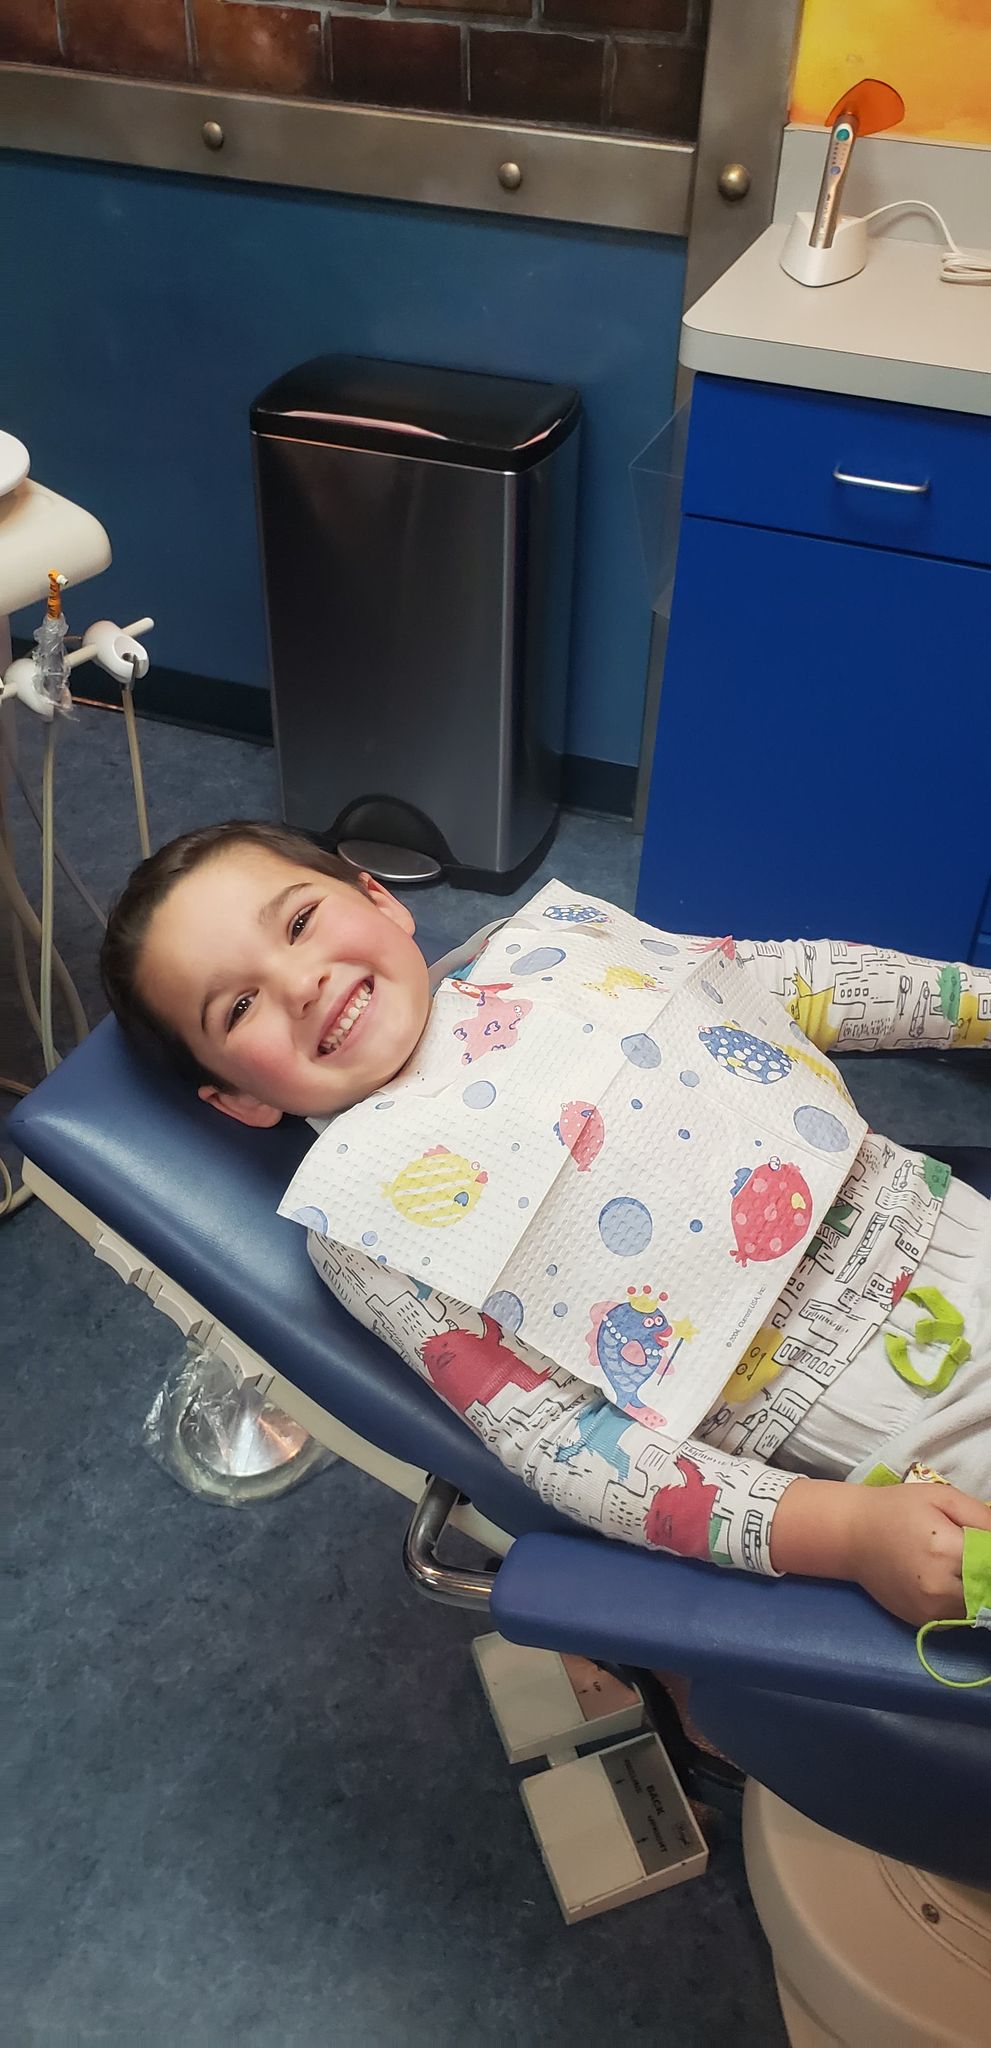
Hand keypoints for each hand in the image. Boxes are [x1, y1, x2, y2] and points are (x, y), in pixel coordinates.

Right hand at [849, 1484, 990, 1625]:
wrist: (851, 1535)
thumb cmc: (897, 1509)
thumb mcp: (942, 1497)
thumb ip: (982, 1517)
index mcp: (947, 1550)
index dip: (990, 1557)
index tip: (984, 1547)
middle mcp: (940, 1587)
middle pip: (988, 1590)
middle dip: (986, 1573)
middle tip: (974, 1556)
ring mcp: (930, 1610)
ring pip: (977, 1608)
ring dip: (977, 1591)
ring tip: (962, 1567)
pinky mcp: (922, 1622)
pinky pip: (958, 1617)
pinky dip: (961, 1602)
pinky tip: (948, 1581)